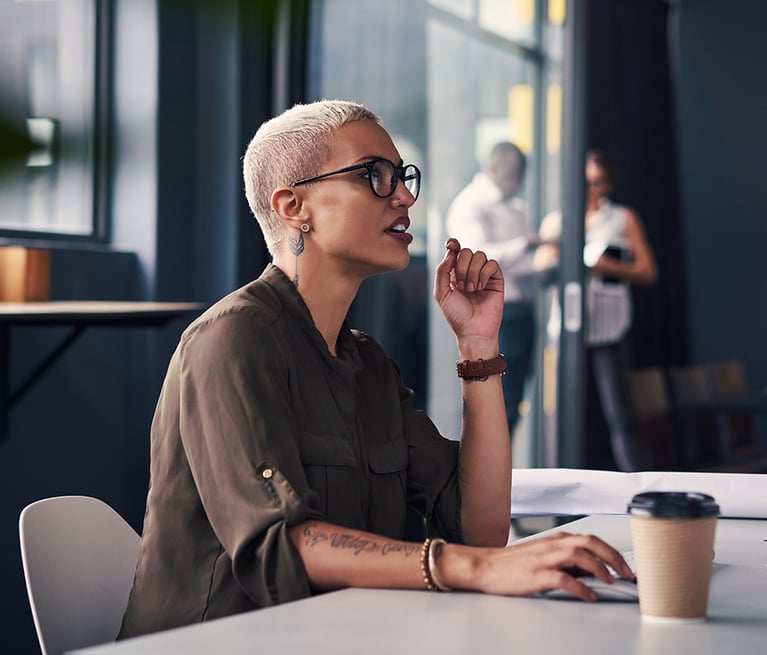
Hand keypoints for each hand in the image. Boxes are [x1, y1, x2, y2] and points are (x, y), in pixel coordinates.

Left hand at [433, 238, 503, 340]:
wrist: (473, 330)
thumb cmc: (456, 314)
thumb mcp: (441, 292)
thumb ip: (442, 270)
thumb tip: (451, 250)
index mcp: (454, 273)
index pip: (455, 250)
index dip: (453, 244)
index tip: (451, 245)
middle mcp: (469, 271)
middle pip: (466, 251)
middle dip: (462, 267)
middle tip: (461, 286)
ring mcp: (483, 274)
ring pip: (479, 255)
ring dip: (472, 272)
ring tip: (471, 289)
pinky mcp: (496, 279)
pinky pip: (491, 264)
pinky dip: (483, 274)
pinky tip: (480, 287)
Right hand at [443, 532, 635, 601]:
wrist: (485, 566)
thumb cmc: (514, 563)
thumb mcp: (544, 557)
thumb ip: (567, 561)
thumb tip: (594, 571)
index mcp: (556, 539)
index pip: (591, 539)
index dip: (612, 552)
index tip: (626, 567)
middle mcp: (552, 545)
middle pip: (590, 542)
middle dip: (613, 557)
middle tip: (627, 573)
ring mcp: (544, 559)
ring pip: (579, 555)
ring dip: (600, 568)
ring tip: (611, 582)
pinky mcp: (536, 575)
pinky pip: (564, 579)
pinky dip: (580, 587)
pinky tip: (589, 596)